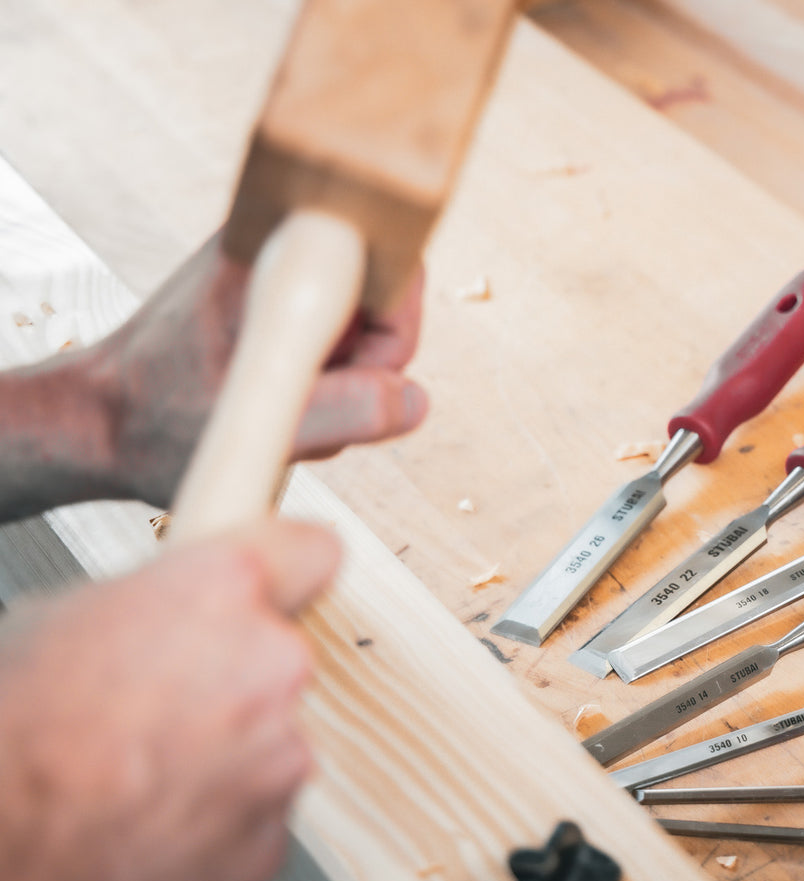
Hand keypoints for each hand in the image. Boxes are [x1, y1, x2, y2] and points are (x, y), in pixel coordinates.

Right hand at [0, 518, 339, 880]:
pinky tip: (149, 823)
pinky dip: (213, 824)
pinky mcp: (270, 838)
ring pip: (270, 746)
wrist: (1, 851)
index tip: (285, 585)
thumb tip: (172, 616)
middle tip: (161, 707)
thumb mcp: (68, 618)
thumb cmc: (13, 733)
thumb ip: (159, 607)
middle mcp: (273, 667)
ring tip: (139, 774)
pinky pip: (253, 819)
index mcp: (224, 590)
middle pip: (281, 664)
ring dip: (223, 757)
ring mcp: (281, 757)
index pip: (312, 552)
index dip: (291, 572)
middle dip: (235, 683)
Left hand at [100, 232, 428, 507]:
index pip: (393, 264)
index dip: (396, 331)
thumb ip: (340, 412)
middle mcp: (279, 244)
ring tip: (284, 405)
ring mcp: (278, 271)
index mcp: (273, 250)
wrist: (100, 421)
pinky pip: (337, 335)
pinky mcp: (274, 298)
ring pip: (366, 322)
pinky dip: (325, 378)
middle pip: (387, 295)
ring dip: (346, 379)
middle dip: (370, 366)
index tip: (358, 380)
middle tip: (312, 404)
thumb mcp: (252, 423)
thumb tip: (413, 399)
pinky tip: (281, 398)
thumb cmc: (155, 420)